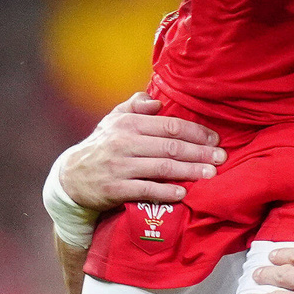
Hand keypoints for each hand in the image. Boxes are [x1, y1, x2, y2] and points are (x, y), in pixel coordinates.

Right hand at [59, 92, 226, 211]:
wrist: (70, 177)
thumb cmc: (101, 147)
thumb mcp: (113, 121)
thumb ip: (135, 108)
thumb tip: (157, 102)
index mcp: (128, 124)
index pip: (169, 126)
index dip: (196, 132)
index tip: (215, 139)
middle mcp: (124, 143)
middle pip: (171, 147)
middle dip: (200, 152)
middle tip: (222, 157)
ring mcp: (119, 166)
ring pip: (162, 168)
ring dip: (190, 171)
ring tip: (211, 174)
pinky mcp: (115, 189)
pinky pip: (145, 190)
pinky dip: (165, 191)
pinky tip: (183, 192)